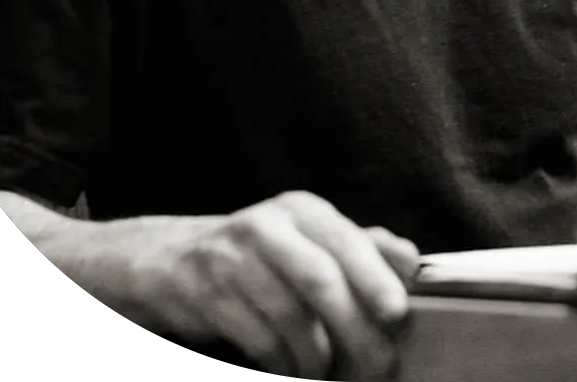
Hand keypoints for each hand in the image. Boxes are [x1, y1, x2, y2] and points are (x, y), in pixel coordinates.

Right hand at [130, 192, 420, 379]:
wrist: (164, 260)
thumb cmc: (258, 255)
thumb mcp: (307, 239)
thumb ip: (360, 247)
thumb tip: (412, 260)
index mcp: (302, 210)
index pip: (347, 241)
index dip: (375, 277)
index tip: (397, 314)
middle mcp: (267, 226)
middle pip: (320, 279)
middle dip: (355, 327)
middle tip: (379, 364)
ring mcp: (230, 259)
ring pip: (289, 316)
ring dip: (316, 355)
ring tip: (326, 373)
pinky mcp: (202, 295)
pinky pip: (256, 339)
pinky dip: (280, 363)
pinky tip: (288, 371)